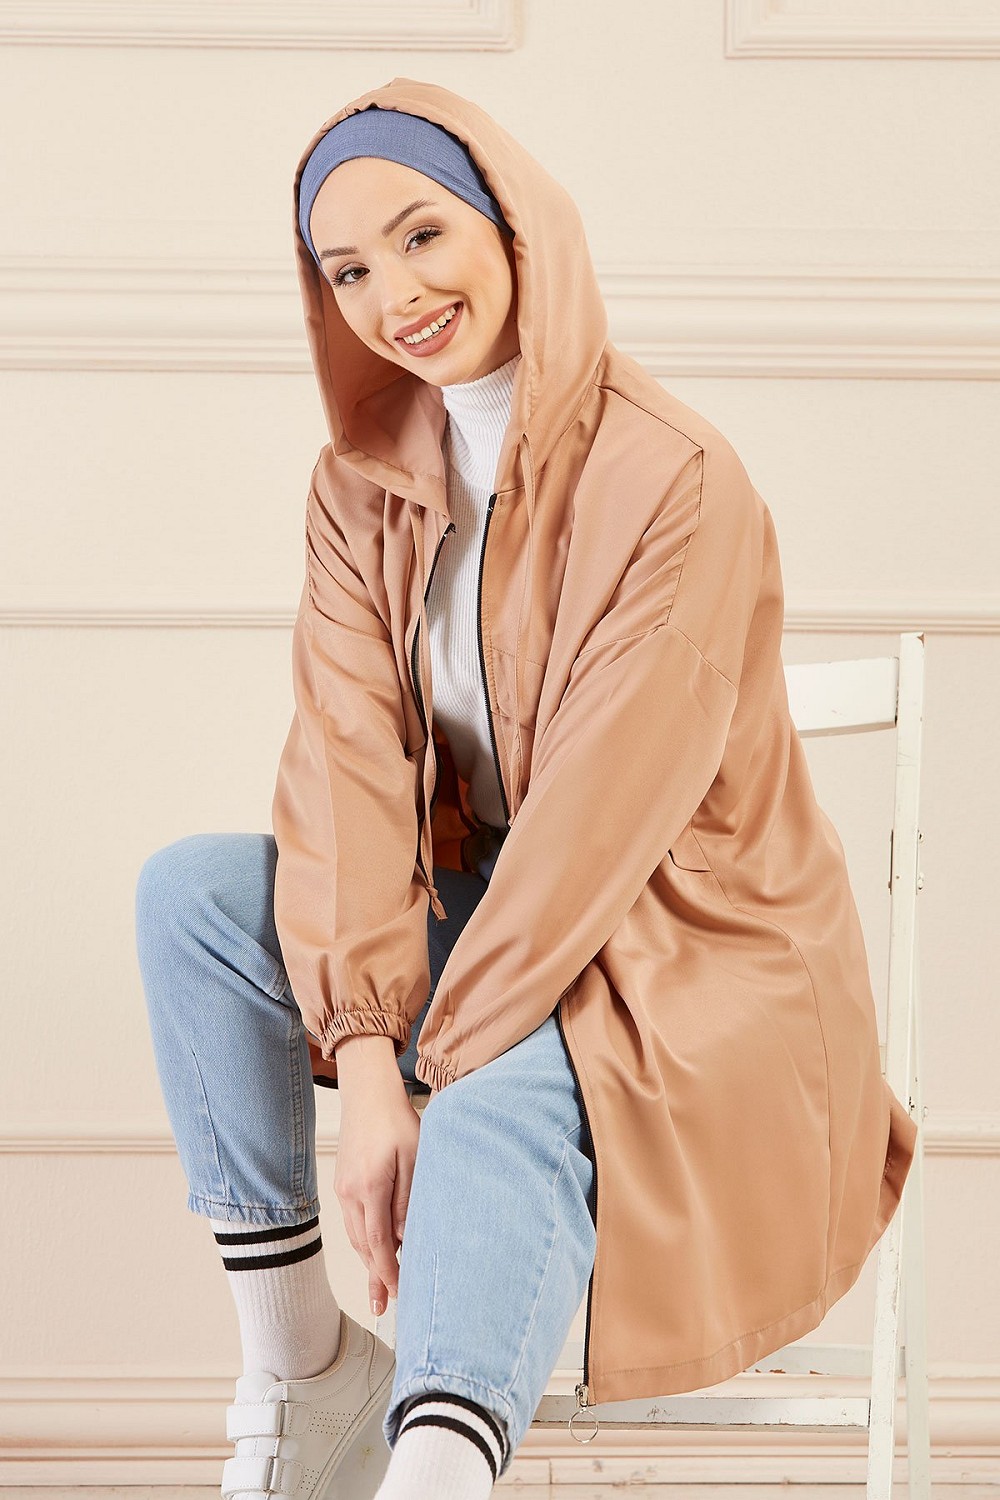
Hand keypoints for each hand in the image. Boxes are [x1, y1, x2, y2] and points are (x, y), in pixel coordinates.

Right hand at [335, 1076, 421, 1314]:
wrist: (368, 1092)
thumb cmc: (396, 1120)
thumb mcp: (414, 1156)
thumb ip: (409, 1200)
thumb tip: (406, 1239)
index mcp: (370, 1187)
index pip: (377, 1243)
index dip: (387, 1272)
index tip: (397, 1294)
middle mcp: (350, 1193)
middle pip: (363, 1246)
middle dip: (375, 1277)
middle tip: (384, 1305)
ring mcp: (343, 1189)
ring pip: (356, 1236)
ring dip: (368, 1262)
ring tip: (379, 1289)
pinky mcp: (342, 1183)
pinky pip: (353, 1221)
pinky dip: (364, 1241)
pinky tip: (374, 1251)